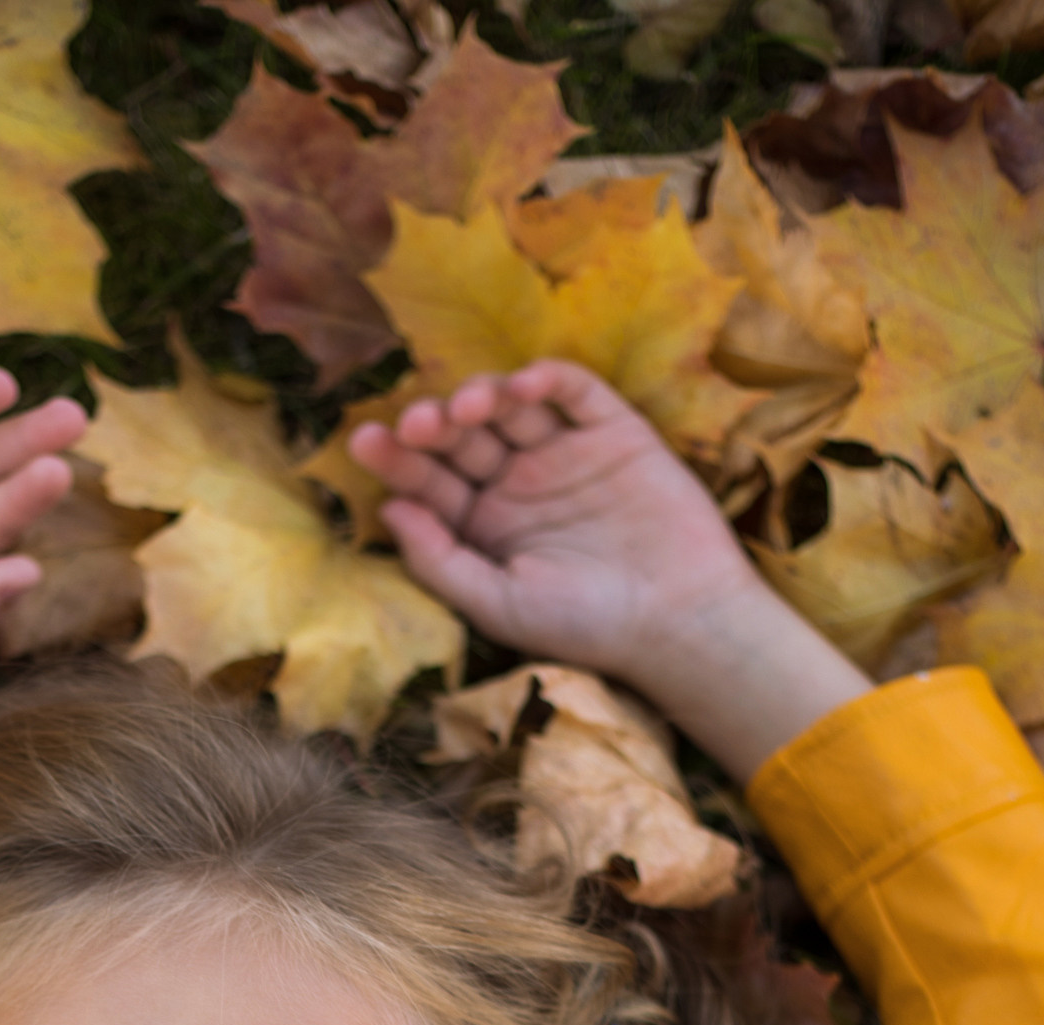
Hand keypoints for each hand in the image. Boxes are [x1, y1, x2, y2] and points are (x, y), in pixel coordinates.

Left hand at [350, 361, 868, 781]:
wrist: (678, 621)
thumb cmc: (585, 626)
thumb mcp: (498, 603)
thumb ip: (440, 560)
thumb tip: (388, 509)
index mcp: (483, 526)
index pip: (430, 482)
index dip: (397, 460)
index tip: (366, 442)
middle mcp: (517, 484)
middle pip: (462, 437)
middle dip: (435, 425)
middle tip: (420, 425)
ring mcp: (563, 454)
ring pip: (510, 408)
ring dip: (484, 395)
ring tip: (470, 408)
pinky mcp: (612, 431)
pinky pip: (574, 391)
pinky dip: (546, 379)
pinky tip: (523, 386)